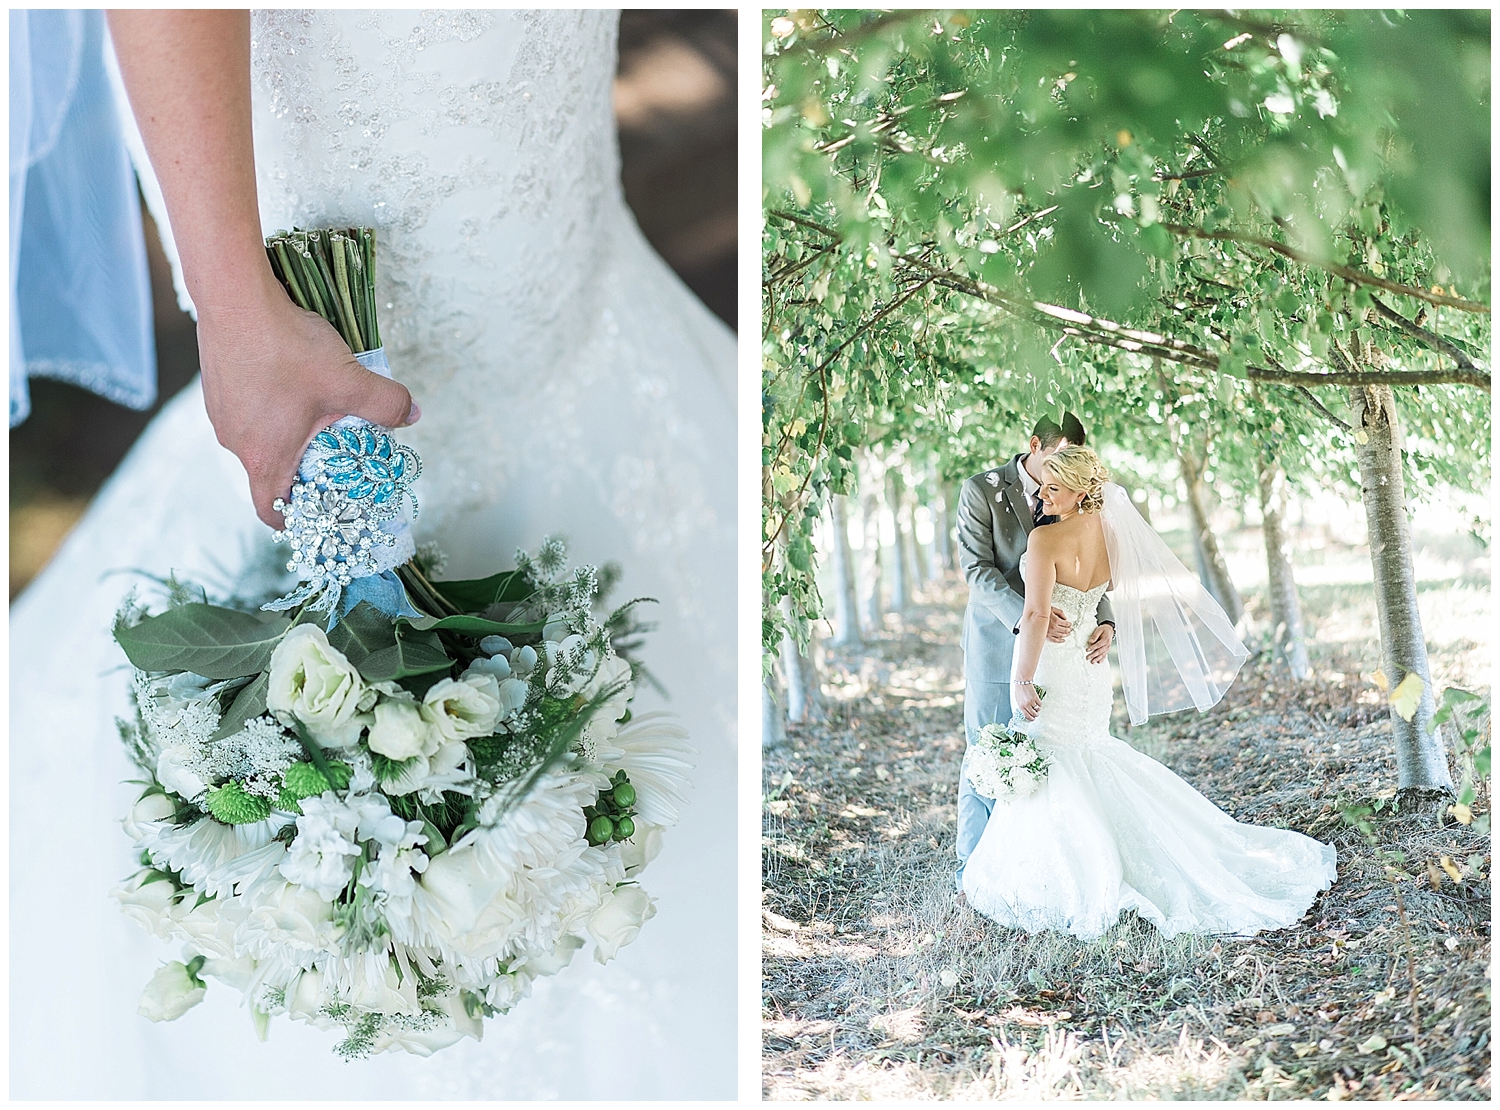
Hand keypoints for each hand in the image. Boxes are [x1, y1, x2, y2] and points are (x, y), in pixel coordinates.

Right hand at [197, 279, 417, 526]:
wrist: (235, 298)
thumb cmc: (287, 348)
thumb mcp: (348, 381)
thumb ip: (386, 404)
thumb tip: (412, 415)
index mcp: (264, 456)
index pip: (272, 508)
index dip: (295, 518)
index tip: (317, 511)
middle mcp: (235, 442)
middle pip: (270, 472)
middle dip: (303, 469)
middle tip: (334, 455)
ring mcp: (221, 414)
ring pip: (258, 438)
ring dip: (287, 434)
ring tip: (318, 412)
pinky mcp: (217, 388)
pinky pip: (247, 411)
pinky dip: (270, 408)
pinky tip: (291, 381)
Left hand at [1013, 682, 1041, 720]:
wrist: (1022, 682)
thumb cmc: (1019, 690)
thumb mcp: (1017, 700)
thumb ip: (1021, 706)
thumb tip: (1025, 712)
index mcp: (1020, 706)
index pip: (1027, 716)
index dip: (1031, 718)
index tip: (1033, 719)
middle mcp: (1026, 705)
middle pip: (1033, 714)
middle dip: (1036, 715)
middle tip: (1036, 714)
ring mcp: (1031, 701)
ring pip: (1038, 709)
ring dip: (1038, 709)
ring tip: (1037, 707)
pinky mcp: (1036, 698)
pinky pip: (1040, 704)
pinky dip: (1040, 704)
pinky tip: (1038, 703)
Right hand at [1045, 607, 1071, 642]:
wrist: (1033, 616)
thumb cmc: (1042, 612)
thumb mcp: (1052, 609)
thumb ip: (1060, 612)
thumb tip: (1065, 617)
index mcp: (1056, 620)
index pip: (1066, 624)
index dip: (1069, 624)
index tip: (1070, 624)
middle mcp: (1054, 627)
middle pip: (1065, 630)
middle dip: (1069, 630)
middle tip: (1070, 629)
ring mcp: (1051, 632)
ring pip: (1061, 635)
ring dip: (1066, 635)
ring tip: (1068, 634)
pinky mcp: (1047, 636)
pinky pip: (1055, 640)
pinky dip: (1060, 640)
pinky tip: (1063, 640)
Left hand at [1086, 622, 1113, 663]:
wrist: (1109, 630)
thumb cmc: (1103, 629)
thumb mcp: (1099, 630)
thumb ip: (1095, 636)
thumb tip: (1090, 642)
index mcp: (1105, 640)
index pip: (1098, 645)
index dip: (1092, 648)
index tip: (1087, 650)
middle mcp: (1107, 645)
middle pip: (1100, 651)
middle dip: (1093, 655)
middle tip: (1087, 657)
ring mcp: (1108, 648)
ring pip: (1102, 654)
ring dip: (1097, 659)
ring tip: (1092, 662)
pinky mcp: (1107, 650)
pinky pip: (1105, 655)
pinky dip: (1102, 659)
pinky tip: (1098, 662)